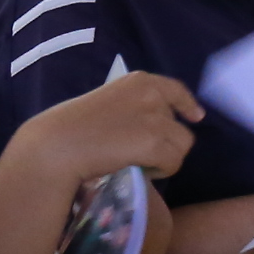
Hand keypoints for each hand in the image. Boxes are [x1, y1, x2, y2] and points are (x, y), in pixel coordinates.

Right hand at [15, 72, 199, 188]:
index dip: (187, 105)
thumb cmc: (72, 128)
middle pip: (180, 125)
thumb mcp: (108, 103)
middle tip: (141, 154)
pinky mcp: (155, 143)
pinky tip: (139, 170)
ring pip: (182, 145)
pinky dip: (160, 172)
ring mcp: (156, 118)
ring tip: (140, 163)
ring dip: (165, 158)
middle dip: (166, 141)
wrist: (58, 145)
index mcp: (139, 81)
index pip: (176, 90)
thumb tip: (154, 124)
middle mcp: (152, 94)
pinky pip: (173, 162)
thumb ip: (132, 107)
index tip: (195, 116)